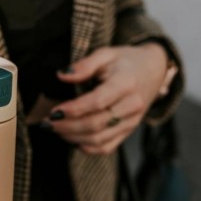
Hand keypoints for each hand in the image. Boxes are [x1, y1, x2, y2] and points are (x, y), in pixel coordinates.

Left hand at [46, 44, 168, 154]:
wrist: (154, 70)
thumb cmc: (125, 61)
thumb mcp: (105, 54)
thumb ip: (84, 65)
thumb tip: (61, 75)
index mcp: (126, 83)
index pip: (97, 102)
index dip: (73, 109)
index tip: (53, 111)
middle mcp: (132, 106)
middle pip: (96, 124)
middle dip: (67, 126)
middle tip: (46, 123)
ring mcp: (132, 121)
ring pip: (99, 139)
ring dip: (73, 137)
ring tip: (54, 129)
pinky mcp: (129, 131)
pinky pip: (107, 147)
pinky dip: (87, 147)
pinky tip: (71, 138)